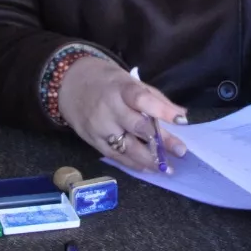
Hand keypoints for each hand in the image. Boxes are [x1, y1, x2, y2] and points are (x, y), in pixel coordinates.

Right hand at [57, 57, 187, 171]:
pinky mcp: (92, 140)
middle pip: (137, 127)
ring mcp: (99, 126)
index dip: (161, 110)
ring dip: (149, 160)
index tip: (181, 121)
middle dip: (161, 142)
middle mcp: (109, 108)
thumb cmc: (107, 82)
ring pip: (127, 147)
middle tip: (181, 152)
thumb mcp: (130, 81)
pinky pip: (115, 156)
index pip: (142, 98)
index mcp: (121, 88)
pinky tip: (148, 168)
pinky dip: (133, 163)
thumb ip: (155, 99)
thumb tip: (181, 115)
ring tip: (167, 168)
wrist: (69, 84)